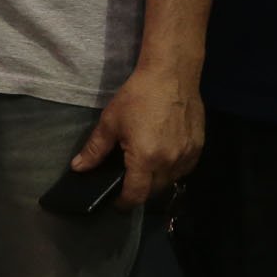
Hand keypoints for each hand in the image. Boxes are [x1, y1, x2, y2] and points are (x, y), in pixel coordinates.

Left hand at [73, 66, 203, 207]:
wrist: (171, 74)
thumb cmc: (138, 95)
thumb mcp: (111, 121)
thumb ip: (95, 149)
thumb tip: (78, 168)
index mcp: (146, 159)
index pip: (136, 195)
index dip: (124, 203)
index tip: (116, 201)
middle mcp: (169, 162)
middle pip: (154, 191)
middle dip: (140, 190)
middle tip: (129, 179)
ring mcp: (187, 155)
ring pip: (171, 180)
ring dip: (158, 180)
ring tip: (147, 166)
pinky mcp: (199, 146)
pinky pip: (185, 168)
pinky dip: (173, 168)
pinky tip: (164, 155)